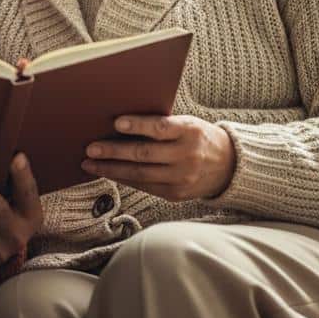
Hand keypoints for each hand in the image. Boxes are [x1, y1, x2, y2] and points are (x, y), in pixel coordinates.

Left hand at [81, 114, 235, 201]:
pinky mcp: (176, 194)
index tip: (116, 122)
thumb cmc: (197, 136)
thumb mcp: (187, 123)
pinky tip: (109, 173)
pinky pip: (145, 186)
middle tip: (90, 149)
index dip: (138, 125)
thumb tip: (121, 123)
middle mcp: (186, 156)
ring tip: (90, 164)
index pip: (161, 128)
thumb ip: (162, 124)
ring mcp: (181, 178)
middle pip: (144, 154)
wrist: (229, 165)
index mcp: (189, 131)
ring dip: (111, 169)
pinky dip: (125, 179)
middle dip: (113, 152)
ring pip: (140, 174)